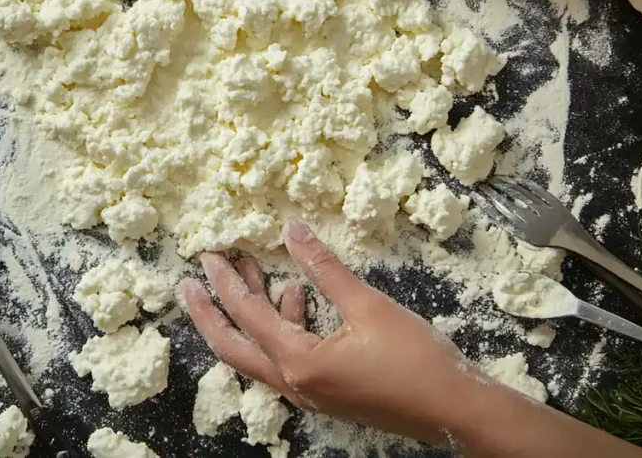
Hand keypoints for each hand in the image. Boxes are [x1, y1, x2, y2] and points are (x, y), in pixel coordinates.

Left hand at [180, 218, 475, 445]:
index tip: (207, 255)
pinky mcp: (326, 394)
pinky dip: (282, 328)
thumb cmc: (415, 360)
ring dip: (250, 315)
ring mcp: (310, 394)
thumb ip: (325, 267)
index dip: (224, 282)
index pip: (248, 316)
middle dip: (209, 313)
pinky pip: (285, 360)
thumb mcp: (368, 305)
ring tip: (249, 274)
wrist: (453, 411)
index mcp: (299, 363)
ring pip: (259, 354)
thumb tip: (292, 230)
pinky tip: (297, 298)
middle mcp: (295, 384)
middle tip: (188, 283)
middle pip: (233, 348)